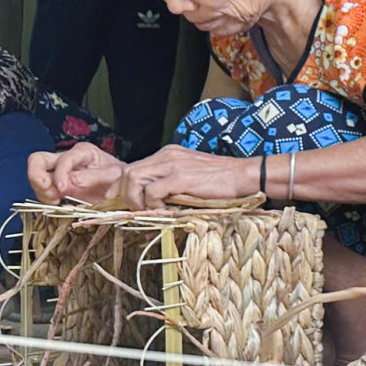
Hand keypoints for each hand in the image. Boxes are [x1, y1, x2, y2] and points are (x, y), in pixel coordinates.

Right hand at [27, 142, 125, 202]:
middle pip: (38, 160)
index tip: (62, 189)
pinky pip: (42, 189)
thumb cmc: (121, 178)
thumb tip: (71, 181)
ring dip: (41, 190)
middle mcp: (67, 158)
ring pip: (36, 175)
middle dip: (37, 176)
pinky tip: (57, 202)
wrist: (123, 187)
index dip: (59, 174)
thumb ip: (94, 177)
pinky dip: (45, 197)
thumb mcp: (115, 175)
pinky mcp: (57, 184)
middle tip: (48, 192)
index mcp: (84, 152)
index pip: (63, 159)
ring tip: (56, 200)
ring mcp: (59, 171)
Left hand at [119, 146, 252, 207]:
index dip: (122, 186)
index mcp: (168, 154)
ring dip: (135, 199)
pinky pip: (151, 191)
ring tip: (147, 211)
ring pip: (133, 178)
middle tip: (129, 210)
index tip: (121, 201)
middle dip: (123, 193)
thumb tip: (154, 199)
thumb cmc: (222, 181)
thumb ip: (171, 181)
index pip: (134, 167)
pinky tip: (163, 210)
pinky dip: (152, 204)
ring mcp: (173, 165)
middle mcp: (167, 156)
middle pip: (128, 171)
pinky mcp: (180, 177)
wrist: (244, 176)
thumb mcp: (191, 175)